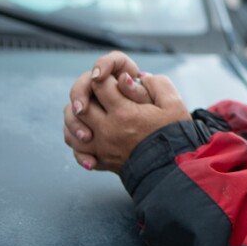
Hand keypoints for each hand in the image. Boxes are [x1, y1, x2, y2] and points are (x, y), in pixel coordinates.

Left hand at [63, 72, 189, 172]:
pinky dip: (77, 141)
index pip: (99, 86)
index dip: (104, 78)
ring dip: (77, 119)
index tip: (114, 80)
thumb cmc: (174, 134)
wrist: (174, 168)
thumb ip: (157, 85)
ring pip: (71, 129)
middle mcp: (107, 130)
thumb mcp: (174, 104)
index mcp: (124, 113)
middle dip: (87, 95)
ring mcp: (102, 148)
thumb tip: (136, 77)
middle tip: (101, 94)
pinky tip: (87, 134)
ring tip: (90, 112)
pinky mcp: (102, 161)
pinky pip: (77, 150)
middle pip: (80, 106)